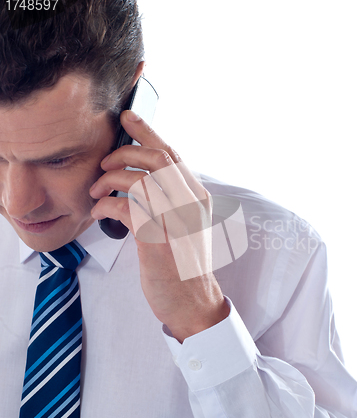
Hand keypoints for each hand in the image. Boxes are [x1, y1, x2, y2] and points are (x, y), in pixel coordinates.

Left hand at [90, 110, 229, 342]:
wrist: (193, 301)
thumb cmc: (183, 263)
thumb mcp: (183, 224)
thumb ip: (170, 198)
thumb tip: (141, 175)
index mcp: (197, 197)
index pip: (172, 154)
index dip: (148, 132)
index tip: (128, 116)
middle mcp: (190, 204)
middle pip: (157, 158)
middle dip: (124, 152)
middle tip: (105, 161)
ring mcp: (175, 220)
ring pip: (139, 180)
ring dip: (109, 180)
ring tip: (96, 189)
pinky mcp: (157, 239)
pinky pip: (125, 208)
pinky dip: (106, 205)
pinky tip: (101, 211)